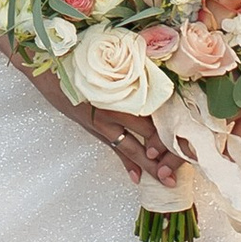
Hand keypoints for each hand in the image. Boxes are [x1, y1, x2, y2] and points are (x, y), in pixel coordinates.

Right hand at [24, 63, 180, 183]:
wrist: (49, 67)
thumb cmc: (83, 60)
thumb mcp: (113, 63)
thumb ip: (137, 73)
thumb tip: (163, 78)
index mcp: (127, 90)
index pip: (158, 114)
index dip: (174, 130)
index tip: (191, 142)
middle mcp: (118, 108)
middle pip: (150, 134)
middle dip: (168, 153)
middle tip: (186, 167)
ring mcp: (104, 121)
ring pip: (133, 148)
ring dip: (151, 165)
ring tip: (166, 181)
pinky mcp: (94, 129)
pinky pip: (114, 150)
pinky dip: (127, 164)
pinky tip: (137, 178)